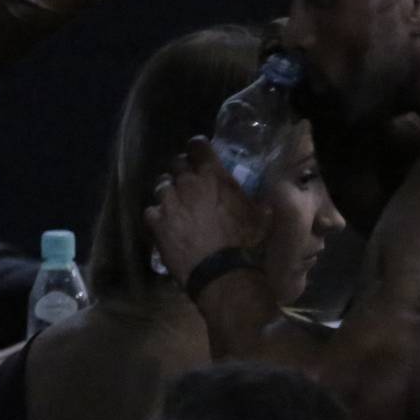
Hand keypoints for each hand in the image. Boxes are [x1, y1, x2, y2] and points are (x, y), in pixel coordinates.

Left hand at [144, 136, 271, 284]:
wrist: (223, 274)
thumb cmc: (247, 244)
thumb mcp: (261, 217)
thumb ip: (259, 200)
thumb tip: (267, 197)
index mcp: (213, 176)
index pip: (198, 146)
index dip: (198, 147)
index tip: (199, 152)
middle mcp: (187, 183)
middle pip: (176, 163)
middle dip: (182, 169)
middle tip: (189, 181)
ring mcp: (168, 201)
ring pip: (162, 184)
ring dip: (169, 190)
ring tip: (176, 202)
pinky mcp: (156, 222)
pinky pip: (151, 210)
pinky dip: (158, 214)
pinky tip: (165, 223)